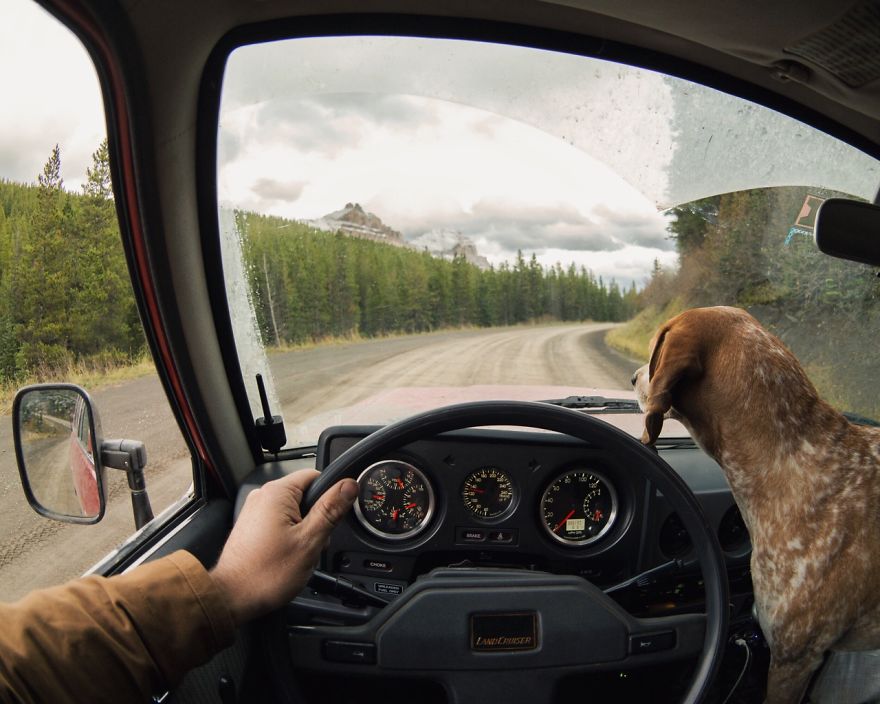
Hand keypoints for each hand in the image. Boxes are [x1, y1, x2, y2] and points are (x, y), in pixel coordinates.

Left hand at [210, 469, 357, 624]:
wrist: (231, 598)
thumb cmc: (265, 574)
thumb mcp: (310, 540)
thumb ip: (331, 509)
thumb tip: (348, 486)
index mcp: (277, 492)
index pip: (316, 476)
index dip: (331, 495)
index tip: (335, 516)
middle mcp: (263, 496)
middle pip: (306, 495)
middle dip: (317, 518)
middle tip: (314, 543)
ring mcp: (255, 511)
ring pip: (295, 511)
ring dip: (304, 530)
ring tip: (298, 553)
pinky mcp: (252, 526)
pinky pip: (281, 521)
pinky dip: (290, 535)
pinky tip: (287, 555)